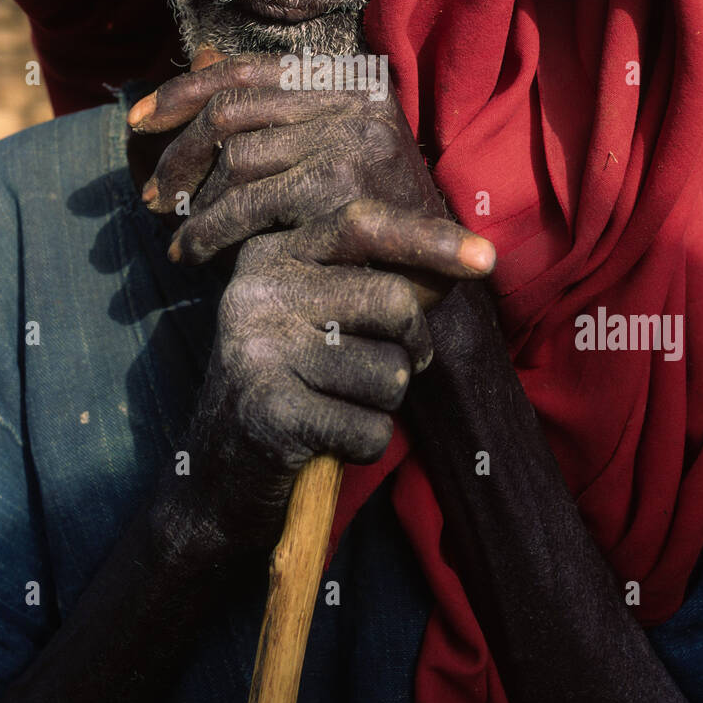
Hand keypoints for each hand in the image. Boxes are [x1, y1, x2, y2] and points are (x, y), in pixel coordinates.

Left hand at [128, 53, 445, 264]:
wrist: (440, 277)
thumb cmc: (376, 210)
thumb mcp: (328, 145)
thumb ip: (272, 107)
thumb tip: (204, 57)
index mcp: (350, 77)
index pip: (248, 70)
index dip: (183, 91)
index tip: (137, 121)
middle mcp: (356, 97)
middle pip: (233, 111)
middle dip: (179, 155)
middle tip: (152, 197)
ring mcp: (353, 138)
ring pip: (236, 158)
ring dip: (195, 202)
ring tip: (176, 232)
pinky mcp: (344, 186)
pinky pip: (251, 202)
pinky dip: (210, 229)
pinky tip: (192, 251)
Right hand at [159, 199, 495, 556]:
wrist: (216, 478)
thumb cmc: (292, 385)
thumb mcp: (320, 316)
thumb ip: (379, 279)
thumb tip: (470, 258)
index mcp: (271, 254)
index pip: (361, 224)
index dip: (429, 239)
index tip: (486, 259)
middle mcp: (256, 291)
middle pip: (392, 301)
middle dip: (412, 346)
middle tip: (387, 370)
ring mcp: (257, 351)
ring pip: (390, 372)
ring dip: (382, 404)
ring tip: (335, 406)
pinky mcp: (270, 414)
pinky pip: (370, 428)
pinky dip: (364, 445)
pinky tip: (325, 442)